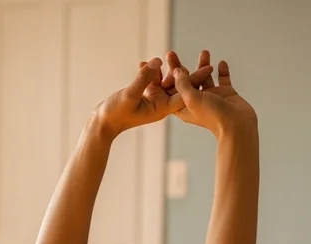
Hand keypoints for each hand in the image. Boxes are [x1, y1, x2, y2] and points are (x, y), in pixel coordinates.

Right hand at [94, 56, 213, 137]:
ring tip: (171, 53)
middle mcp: (161, 104)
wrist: (103, 123)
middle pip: (180, 87)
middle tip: (206, 60)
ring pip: (166, 81)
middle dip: (190, 74)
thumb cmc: (116, 114)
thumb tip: (156, 62)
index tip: (208, 70)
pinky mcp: (144, 94)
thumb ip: (143, 79)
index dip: (196, 81)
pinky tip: (147, 62)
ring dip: (169, 68)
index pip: (184, 94)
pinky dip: (150, 71)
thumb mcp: (130, 95)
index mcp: (162, 108)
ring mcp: (153, 99)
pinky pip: (151, 80)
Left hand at [165, 50, 256, 139]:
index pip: (169, 91)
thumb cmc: (213, 116)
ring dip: (203, 65)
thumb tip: (177, 70)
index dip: (161, 79)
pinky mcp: (226, 93)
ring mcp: (212, 96)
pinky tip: (221, 63)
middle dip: (179, 67)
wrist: (238, 125)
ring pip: (204, 77)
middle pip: (185, 81)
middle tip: (170, 53)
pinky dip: (222, 71)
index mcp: (184, 106)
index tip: (153, 67)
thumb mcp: (192, 99)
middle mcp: (197, 101)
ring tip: (204, 52)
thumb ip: (182, 84)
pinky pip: (223, 79)